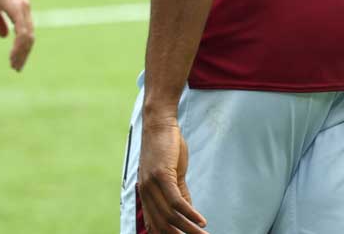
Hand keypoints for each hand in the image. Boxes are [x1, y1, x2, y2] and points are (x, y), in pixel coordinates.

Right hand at [0, 0, 33, 70]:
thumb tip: (5, 36)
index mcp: (20, 9)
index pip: (26, 33)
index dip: (22, 48)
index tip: (14, 61)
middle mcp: (25, 9)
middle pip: (30, 38)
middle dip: (24, 54)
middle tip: (16, 68)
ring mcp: (22, 8)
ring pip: (27, 37)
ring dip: (21, 53)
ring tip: (14, 65)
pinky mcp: (16, 8)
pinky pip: (21, 32)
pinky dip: (19, 45)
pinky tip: (13, 54)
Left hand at [137, 115, 207, 233]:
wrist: (158, 123)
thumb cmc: (166, 149)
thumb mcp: (173, 176)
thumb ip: (180, 195)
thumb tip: (190, 217)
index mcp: (146, 194)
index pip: (155, 224)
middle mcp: (145, 191)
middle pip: (163, 224)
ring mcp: (151, 183)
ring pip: (171, 215)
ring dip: (190, 229)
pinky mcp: (161, 174)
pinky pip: (175, 200)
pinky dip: (190, 213)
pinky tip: (202, 221)